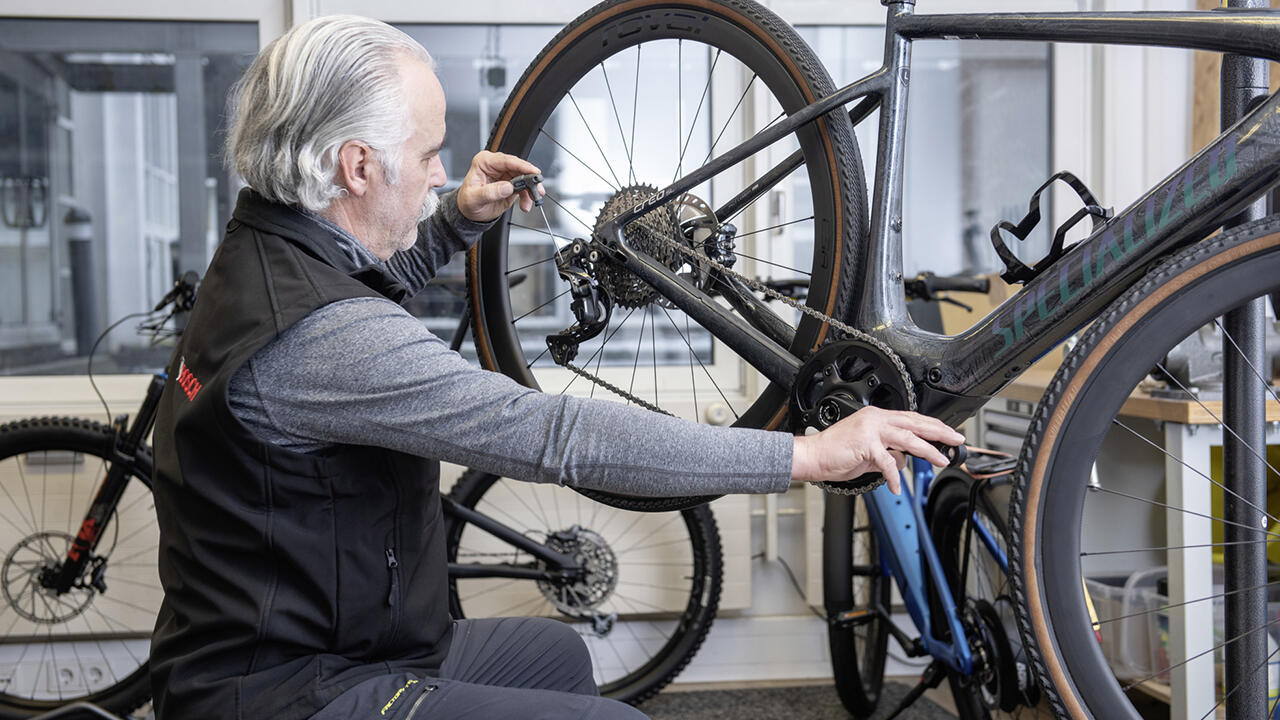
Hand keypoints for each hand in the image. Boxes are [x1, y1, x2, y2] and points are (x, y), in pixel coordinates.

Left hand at [455, 151, 545, 221]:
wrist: (470, 213)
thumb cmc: (468, 202)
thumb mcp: (474, 198)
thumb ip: (490, 192)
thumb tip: (507, 187)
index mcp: (484, 162)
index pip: (506, 160)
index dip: (521, 165)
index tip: (533, 171)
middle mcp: (496, 166)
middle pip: (519, 167)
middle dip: (530, 179)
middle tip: (537, 189)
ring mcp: (505, 174)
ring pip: (525, 177)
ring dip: (531, 189)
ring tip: (531, 200)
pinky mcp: (512, 184)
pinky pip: (525, 187)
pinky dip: (528, 196)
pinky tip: (525, 204)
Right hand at [790, 406, 964, 493]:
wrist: (812, 456)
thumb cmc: (835, 453)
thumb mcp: (868, 453)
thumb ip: (887, 453)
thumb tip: (903, 459)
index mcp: (877, 417)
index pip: (911, 418)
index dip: (932, 425)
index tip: (947, 433)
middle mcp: (875, 419)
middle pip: (915, 424)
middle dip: (939, 432)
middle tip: (956, 440)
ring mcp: (870, 430)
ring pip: (908, 439)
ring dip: (928, 451)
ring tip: (941, 460)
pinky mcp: (865, 444)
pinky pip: (888, 462)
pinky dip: (894, 475)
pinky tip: (897, 486)